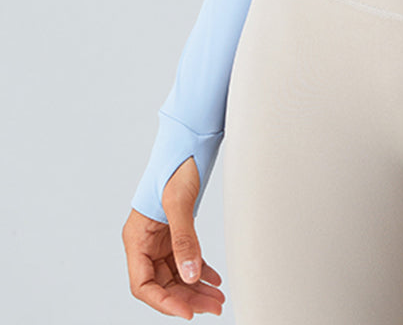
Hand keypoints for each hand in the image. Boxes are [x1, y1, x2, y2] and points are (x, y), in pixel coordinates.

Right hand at [122, 157, 225, 317]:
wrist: (189, 142)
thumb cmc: (177, 165)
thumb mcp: (180, 202)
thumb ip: (184, 240)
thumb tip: (189, 276)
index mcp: (136, 237)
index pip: (143, 284)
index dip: (164, 301)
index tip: (188, 312)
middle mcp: (145, 241)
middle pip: (162, 283)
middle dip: (186, 298)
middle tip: (213, 306)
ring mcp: (160, 238)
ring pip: (175, 274)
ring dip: (195, 288)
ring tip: (218, 298)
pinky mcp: (175, 232)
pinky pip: (185, 259)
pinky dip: (199, 271)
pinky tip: (214, 279)